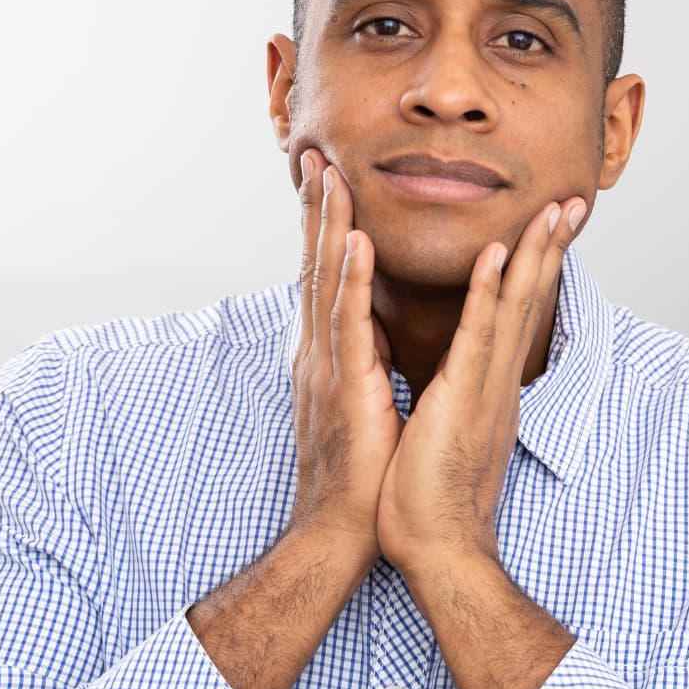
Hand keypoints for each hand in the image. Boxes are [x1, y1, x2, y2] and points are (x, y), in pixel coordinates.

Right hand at [285, 149, 401, 566]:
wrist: (344, 533)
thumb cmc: (361, 480)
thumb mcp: (363, 409)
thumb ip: (364, 369)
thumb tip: (373, 340)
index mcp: (328, 360)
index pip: (326, 282)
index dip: (325, 231)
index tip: (328, 184)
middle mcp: (319, 356)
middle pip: (317, 269)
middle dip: (316, 211)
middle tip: (315, 155)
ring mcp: (327, 369)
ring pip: (328, 284)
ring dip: (329, 226)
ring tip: (330, 175)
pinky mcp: (347, 388)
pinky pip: (350, 325)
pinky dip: (352, 280)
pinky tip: (356, 241)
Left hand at [377, 195, 586, 580]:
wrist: (437, 551)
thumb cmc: (431, 503)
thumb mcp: (447, 436)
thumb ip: (458, 402)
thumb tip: (457, 387)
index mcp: (490, 388)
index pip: (515, 316)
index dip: (533, 270)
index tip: (547, 230)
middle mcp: (498, 381)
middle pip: (529, 301)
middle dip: (550, 249)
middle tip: (573, 202)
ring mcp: (487, 388)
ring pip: (515, 307)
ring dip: (535, 253)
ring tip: (556, 209)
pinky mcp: (464, 398)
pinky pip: (480, 336)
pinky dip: (491, 292)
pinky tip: (500, 253)